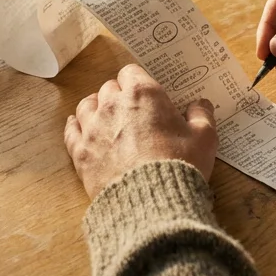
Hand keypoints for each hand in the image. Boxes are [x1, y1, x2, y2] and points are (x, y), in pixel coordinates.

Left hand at [64, 64, 216, 198]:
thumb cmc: (180, 164)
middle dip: (119, 96)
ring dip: (96, 108)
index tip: (145, 94)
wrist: (151, 202)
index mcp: (143, 94)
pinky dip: (75, 126)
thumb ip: (202, 115)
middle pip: (109, 88)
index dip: (138, 82)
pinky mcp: (80, 152)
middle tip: (131, 111)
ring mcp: (93, 128)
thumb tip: (200, 104)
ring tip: (105, 118)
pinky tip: (79, 127)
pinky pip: (71, 131)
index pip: (131, 72)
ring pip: (86, 105)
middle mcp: (113, 105)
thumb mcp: (204, 138)